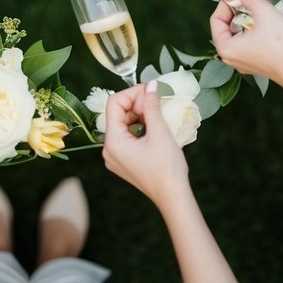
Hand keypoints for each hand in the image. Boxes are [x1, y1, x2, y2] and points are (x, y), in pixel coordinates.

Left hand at [102, 81, 187, 208]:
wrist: (174, 198)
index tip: (150, 92)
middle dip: (136, 103)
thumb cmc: (167, 167)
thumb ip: (151, 105)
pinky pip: (127, 135)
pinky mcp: (124, 161)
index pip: (114, 104)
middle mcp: (109, 150)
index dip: (132, 93)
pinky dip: (139, 126)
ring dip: (138, 114)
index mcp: (113, 142)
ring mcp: (116, 157)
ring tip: (156, 113)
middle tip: (156, 101)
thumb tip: (151, 84)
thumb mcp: (159, 131)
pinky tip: (153, 125)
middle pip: (117, 113)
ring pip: (122, 123)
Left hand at [210, 0, 282, 106]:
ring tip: (259, 7)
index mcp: (225, 48)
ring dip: (246, 17)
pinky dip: (253, 28)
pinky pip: (248, 41)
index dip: (227, 1)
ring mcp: (243, 62)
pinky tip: (265, 21)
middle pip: (226, 25)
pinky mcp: (256, 63)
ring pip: (238, 32)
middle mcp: (230, 58)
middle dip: (237, 8)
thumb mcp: (264, 12)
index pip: (216, 18)